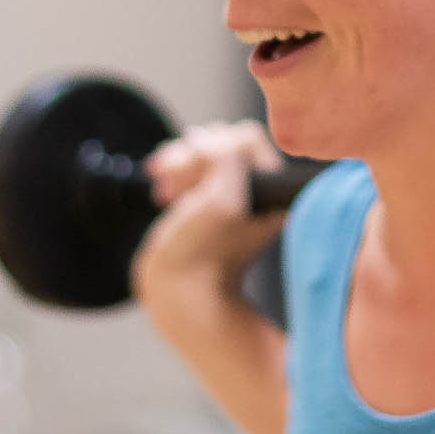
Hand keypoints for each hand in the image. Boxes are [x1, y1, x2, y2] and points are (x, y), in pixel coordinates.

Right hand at [131, 120, 286, 305]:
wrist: (180, 295)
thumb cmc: (203, 254)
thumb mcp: (222, 202)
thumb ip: (227, 160)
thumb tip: (208, 139)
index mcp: (272, 190)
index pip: (246, 138)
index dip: (217, 148)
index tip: (199, 170)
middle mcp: (256, 191)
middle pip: (221, 142)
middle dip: (193, 155)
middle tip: (175, 180)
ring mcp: (230, 196)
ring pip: (202, 153)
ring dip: (178, 163)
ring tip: (165, 189)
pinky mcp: (206, 203)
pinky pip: (190, 170)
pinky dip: (173, 174)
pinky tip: (162, 193)